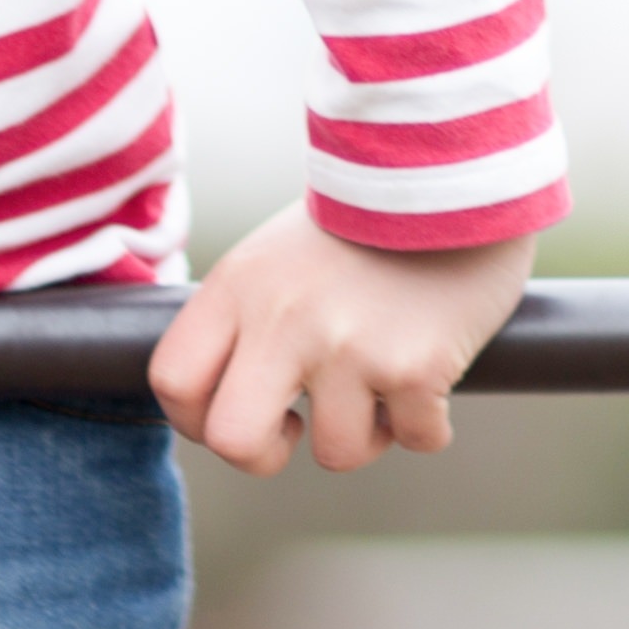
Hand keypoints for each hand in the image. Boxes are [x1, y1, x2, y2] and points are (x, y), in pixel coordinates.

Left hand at [148, 201, 533, 474]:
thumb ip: (247, 318)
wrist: (455, 172)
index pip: (173, 380)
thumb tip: (228, 395)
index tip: (244, 410)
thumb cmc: (367, 221)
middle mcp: (283, 319)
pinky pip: (416, 437)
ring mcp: (348, 346)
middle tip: (298, 430)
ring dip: (367, 431)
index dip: (199, 419)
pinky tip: (433, 376)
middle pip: (232, 440)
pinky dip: (428, 422)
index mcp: (239, 285)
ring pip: (336, 452)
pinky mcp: (415, 366)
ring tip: (384, 383)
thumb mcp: (277, 255)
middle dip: (264, 456)